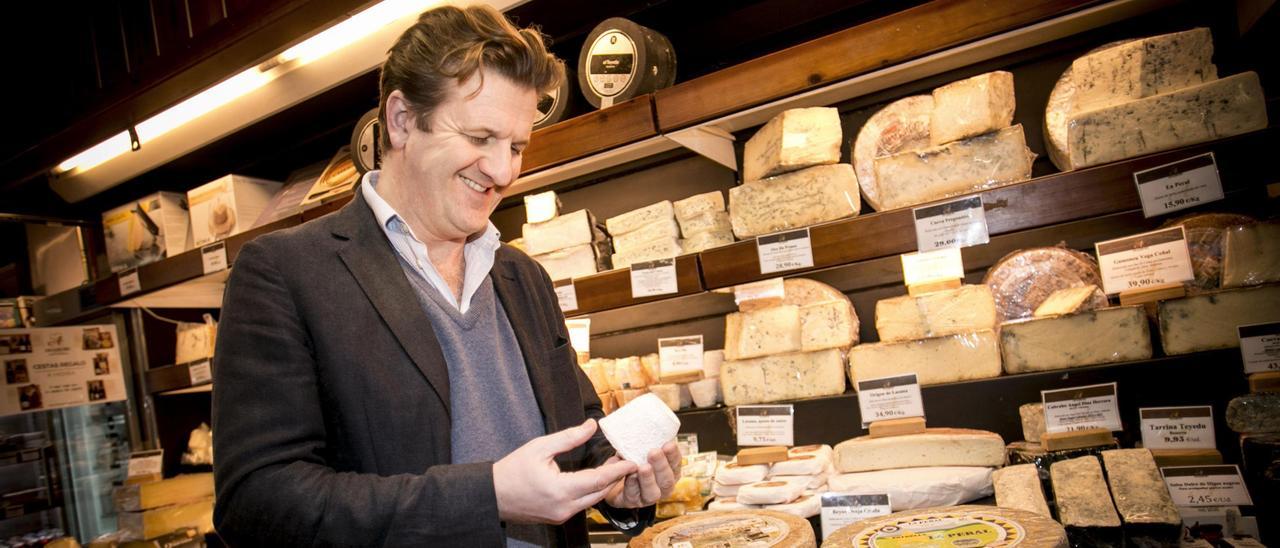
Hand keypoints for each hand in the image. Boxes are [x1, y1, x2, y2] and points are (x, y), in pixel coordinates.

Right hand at [494, 419, 636, 523]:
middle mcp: (564, 508)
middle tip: (625, 459)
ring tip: (613, 465)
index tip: (634, 461)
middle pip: (600, 493)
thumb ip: (569, 438)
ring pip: (592, 501)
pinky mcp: (558, 517)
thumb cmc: (512, 469)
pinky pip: (582, 504)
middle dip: (616, 477)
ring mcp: (562, 515)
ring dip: (604, 484)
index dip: (619, 470)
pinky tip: (595, 477)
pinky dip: (592, 492)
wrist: (492, 495)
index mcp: (561, 490)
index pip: (599, 480)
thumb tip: (592, 425)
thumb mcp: (540, 447)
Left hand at [604, 441, 681, 508]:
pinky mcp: (631, 503)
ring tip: (644, 467)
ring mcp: (647, 498)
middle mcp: (661, 487)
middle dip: (661, 466)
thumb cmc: (627, 461)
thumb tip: (639, 422)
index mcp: (667, 472)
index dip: (674, 455)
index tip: (669, 443)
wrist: (610, 479)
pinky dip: (632, 485)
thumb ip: (640, 441)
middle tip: (654, 452)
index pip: (675, 464)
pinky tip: (630, 475)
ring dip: (648, 479)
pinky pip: (633, 496)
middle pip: (667, 480)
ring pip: (653, 493)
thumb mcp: (636, 449)